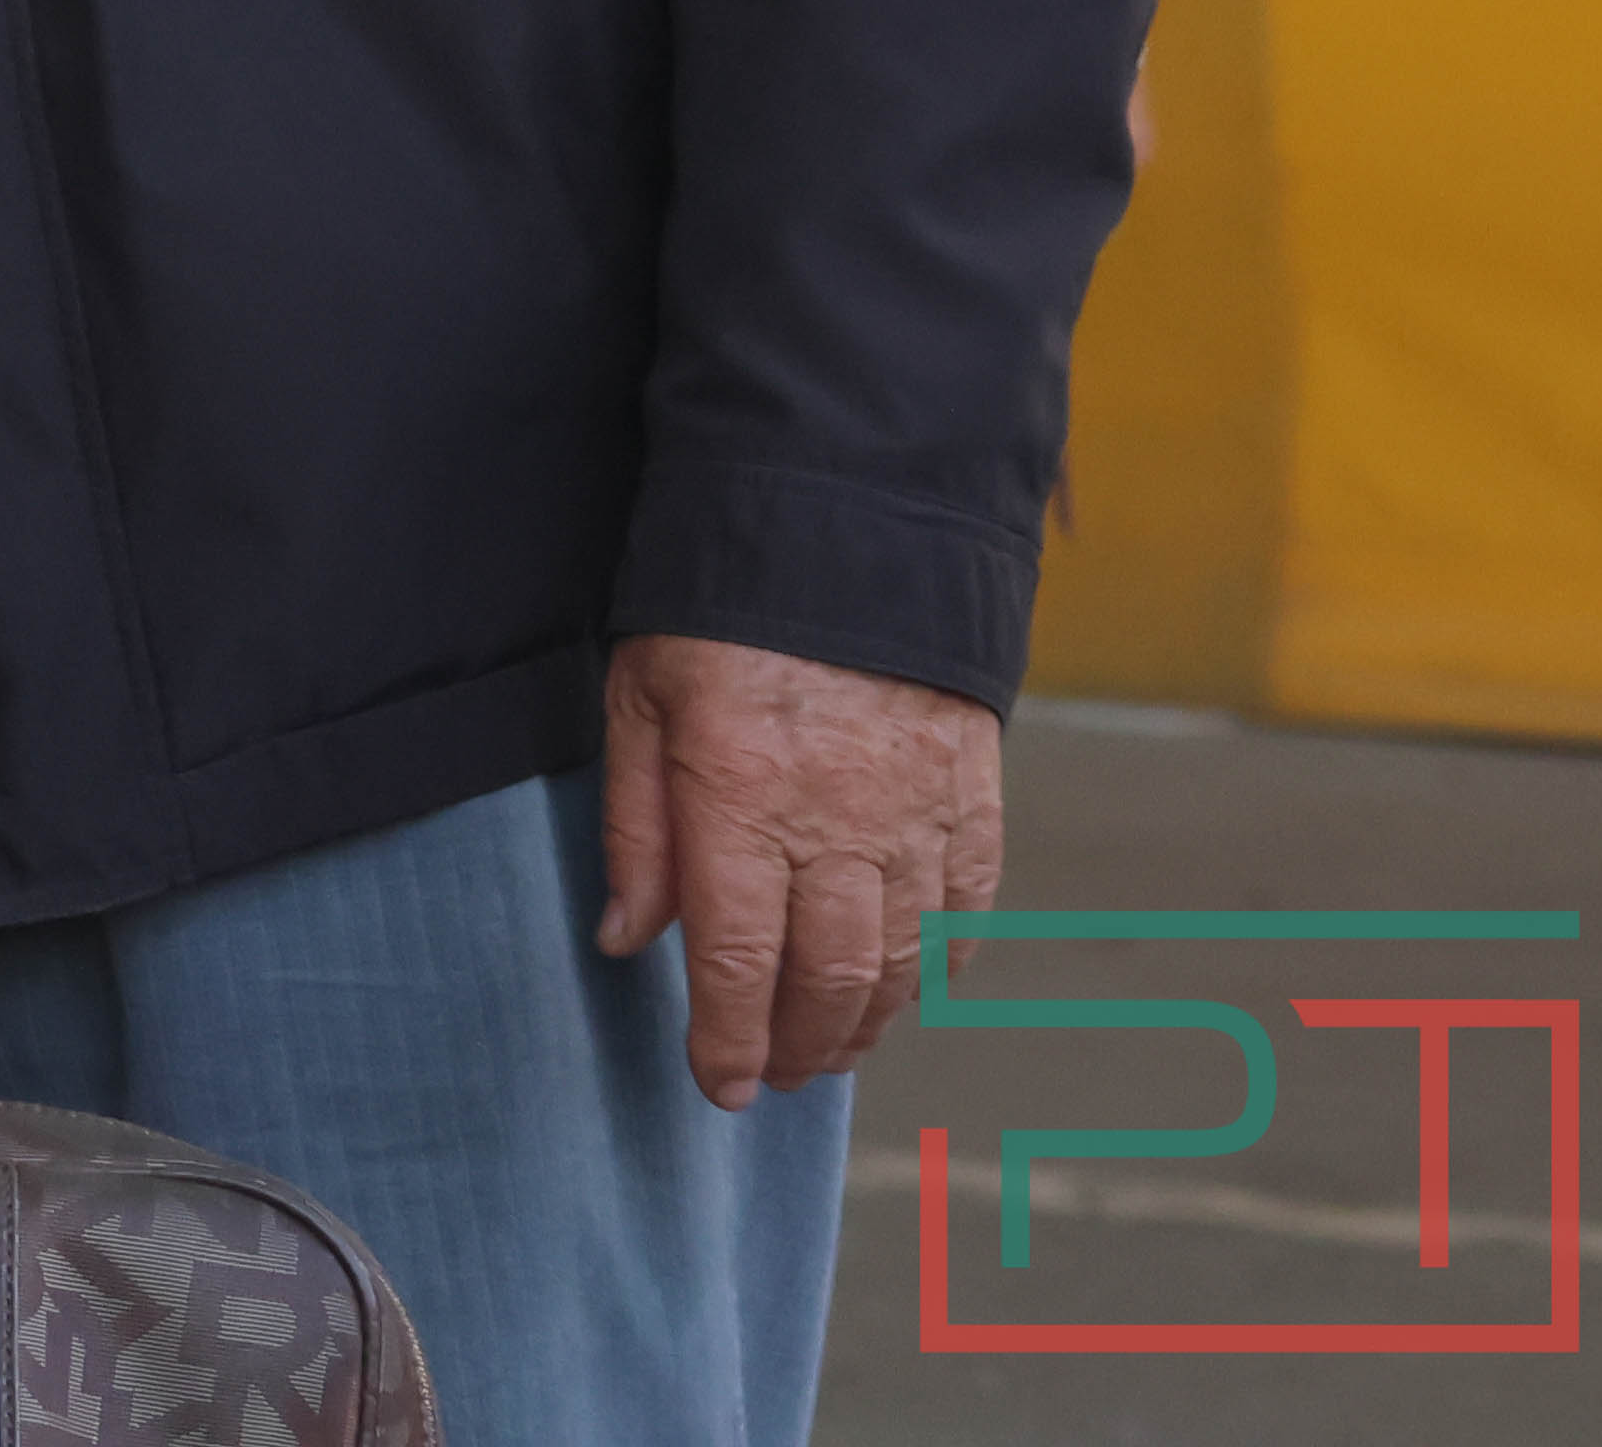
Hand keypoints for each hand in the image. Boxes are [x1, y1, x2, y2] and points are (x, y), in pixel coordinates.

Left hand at [597, 632, 1005, 1104]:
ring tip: (835, 1050)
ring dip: (869, 1021)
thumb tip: (626, 939)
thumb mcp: (637, 699)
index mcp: (741, 794)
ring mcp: (919, 809)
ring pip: (905, 958)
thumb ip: (635, 827)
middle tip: (778, 1079)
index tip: (720, 1085)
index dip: (729, 1038)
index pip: (736, 957)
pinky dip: (944, 962)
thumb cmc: (718, 609)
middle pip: (829, 976)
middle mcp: (838, 817)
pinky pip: (970, 906)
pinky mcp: (975, 790)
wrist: (845, 517)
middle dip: (801, 1046)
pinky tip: (912, 984)